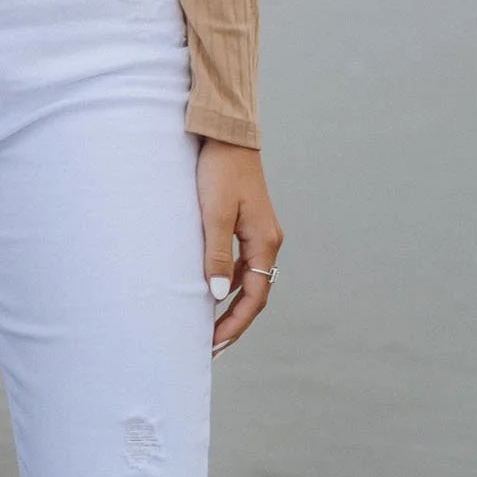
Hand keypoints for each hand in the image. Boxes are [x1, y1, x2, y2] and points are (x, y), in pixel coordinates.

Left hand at [198, 139, 282, 354]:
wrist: (226, 132)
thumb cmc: (220, 169)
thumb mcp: (215, 213)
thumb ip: (217, 254)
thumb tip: (218, 295)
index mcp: (265, 242)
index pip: (254, 297)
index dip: (235, 323)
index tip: (213, 343)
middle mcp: (267, 241)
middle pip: (255, 293)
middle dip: (234, 321)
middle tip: (210, 344)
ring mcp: (259, 231)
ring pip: (249, 279)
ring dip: (231, 303)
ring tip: (208, 324)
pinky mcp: (247, 221)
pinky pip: (242, 262)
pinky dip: (229, 280)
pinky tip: (212, 287)